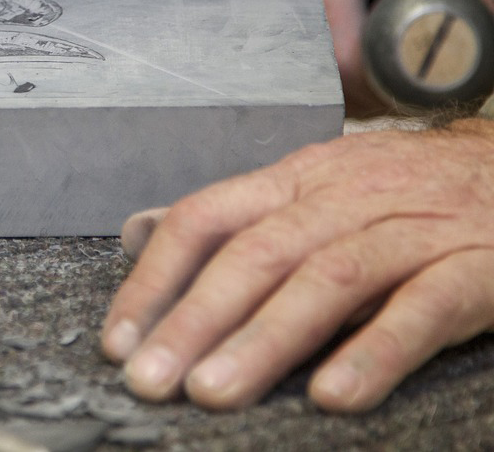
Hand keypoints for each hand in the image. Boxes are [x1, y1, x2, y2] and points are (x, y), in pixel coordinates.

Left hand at [101, 121, 493, 411]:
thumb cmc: (404, 191)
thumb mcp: (312, 189)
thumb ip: (229, 217)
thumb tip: (136, 231)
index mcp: (296, 181)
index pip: (207, 219)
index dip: (156, 279)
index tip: (118, 340)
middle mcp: (346, 197)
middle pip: (258, 254)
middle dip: (196, 320)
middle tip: (151, 380)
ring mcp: (413, 230)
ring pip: (328, 280)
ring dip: (264, 340)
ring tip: (215, 391)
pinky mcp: (476, 268)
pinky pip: (424, 309)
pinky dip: (376, 352)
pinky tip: (334, 394)